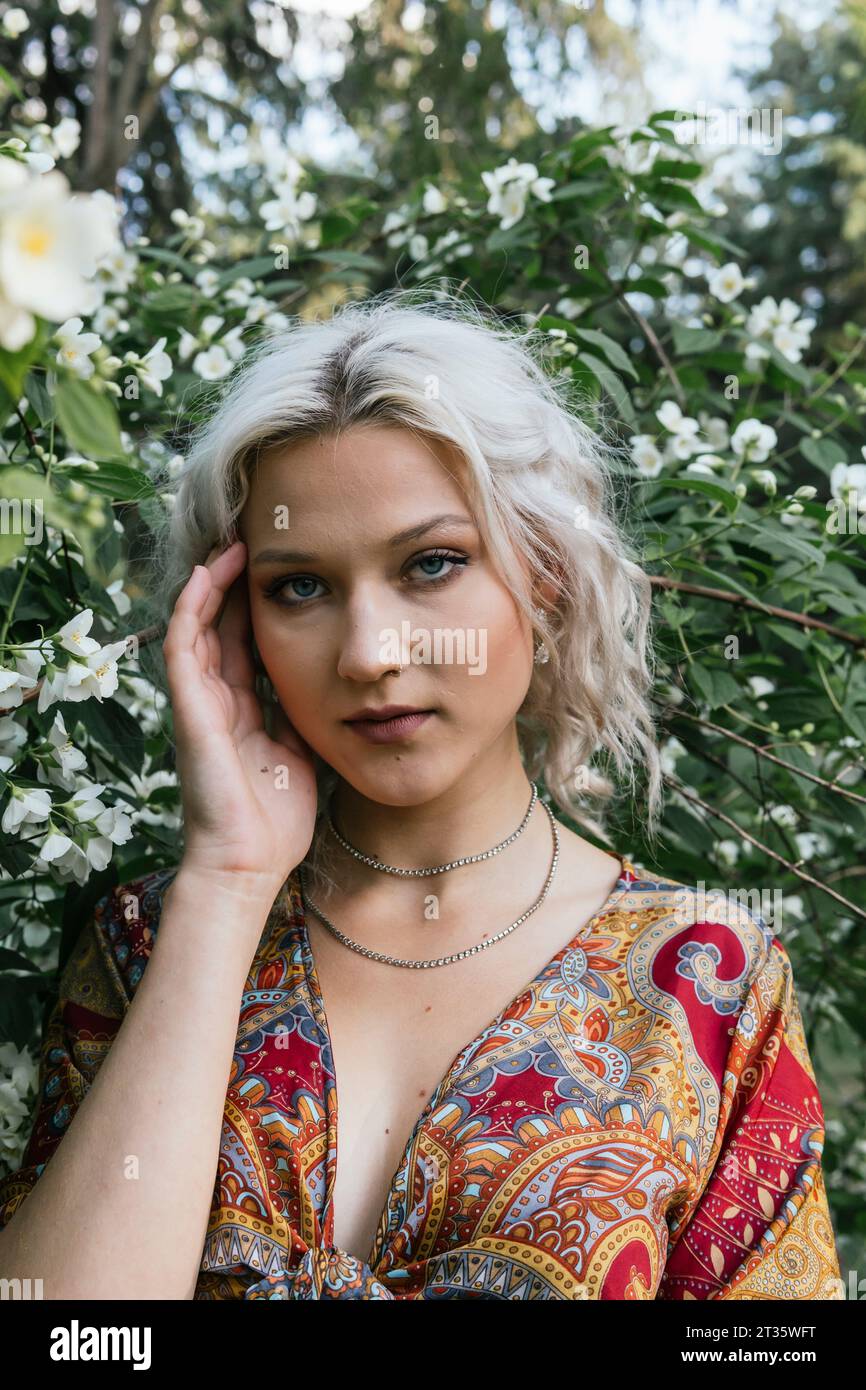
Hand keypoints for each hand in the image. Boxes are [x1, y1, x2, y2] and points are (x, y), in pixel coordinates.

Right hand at [162, 540, 318, 892]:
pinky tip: (206, 575)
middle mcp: (218, 701)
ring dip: (212, 584)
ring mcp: (199, 704)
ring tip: (231, 543)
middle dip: (235, 584)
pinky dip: (191, 609)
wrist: (248, 865)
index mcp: (243, 711)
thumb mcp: (303, 755)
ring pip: (198, 627)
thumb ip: (306, 719)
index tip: (283, 569)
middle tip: (254, 539)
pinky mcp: (188, 710)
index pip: (247, 643)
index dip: (259, 605)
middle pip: (222, 626)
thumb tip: (334, 687)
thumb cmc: (276, 823)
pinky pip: (183, 648)